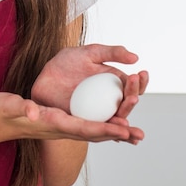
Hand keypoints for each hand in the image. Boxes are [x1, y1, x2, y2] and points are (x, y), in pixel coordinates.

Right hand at [0, 91, 143, 144]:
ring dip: (113, 131)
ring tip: (134, 133)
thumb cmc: (1, 113)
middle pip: (94, 133)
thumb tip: (33, 111)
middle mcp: (61, 128)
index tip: (124, 129)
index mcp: (52, 123)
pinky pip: (86, 125)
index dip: (105, 129)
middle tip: (139, 134)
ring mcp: (61, 126)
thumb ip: (21, 107)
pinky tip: (111, 122)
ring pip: (92, 131)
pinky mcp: (59, 121)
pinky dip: (101, 125)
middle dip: (116, 134)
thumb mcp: (8, 105)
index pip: (84, 129)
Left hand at [31, 44, 148, 121]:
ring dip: (126, 116)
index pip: (132, 86)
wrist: (45, 76)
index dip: (139, 82)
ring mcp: (100, 112)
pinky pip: (101, 129)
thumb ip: (111, 53)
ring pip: (118, 118)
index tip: (141, 73)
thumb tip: (135, 57)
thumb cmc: (67, 62)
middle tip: (133, 91)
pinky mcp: (87, 122)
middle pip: (127, 103)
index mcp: (113, 82)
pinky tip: (120, 131)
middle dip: (133, 97)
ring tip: (129, 108)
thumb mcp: (89, 52)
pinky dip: (113, 132)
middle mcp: (110, 99)